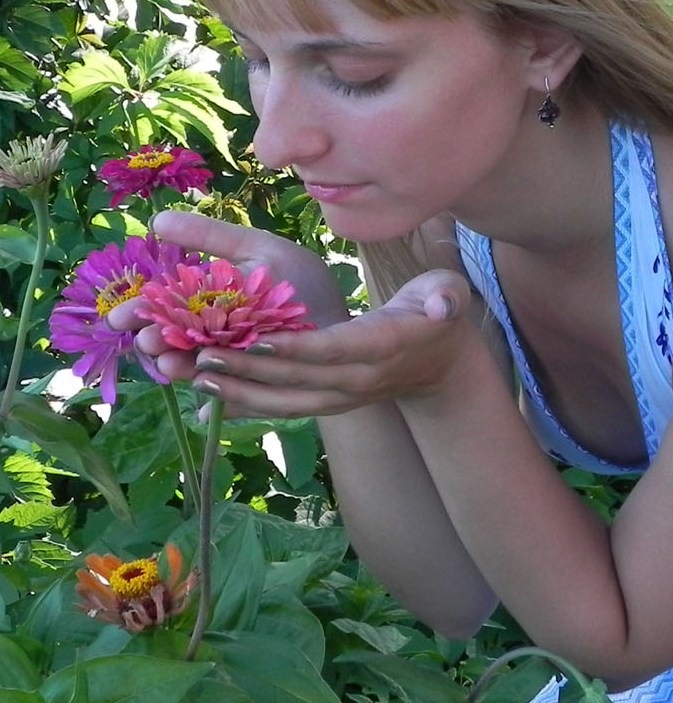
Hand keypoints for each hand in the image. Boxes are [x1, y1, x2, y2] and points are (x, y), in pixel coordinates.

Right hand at [107, 209, 348, 383]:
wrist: (341, 320)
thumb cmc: (298, 282)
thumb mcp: (254, 250)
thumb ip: (209, 237)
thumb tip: (158, 221)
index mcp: (205, 301)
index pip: (164, 308)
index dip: (140, 311)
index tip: (117, 316)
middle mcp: (210, 335)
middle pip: (172, 340)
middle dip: (154, 341)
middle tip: (143, 340)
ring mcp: (227, 365)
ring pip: (193, 367)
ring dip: (177, 367)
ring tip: (168, 364)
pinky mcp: (248, 390)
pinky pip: (225, 395)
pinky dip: (214, 391)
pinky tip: (205, 386)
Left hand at [183, 266, 472, 418]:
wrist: (438, 363)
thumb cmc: (437, 313)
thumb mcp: (448, 295)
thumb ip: (446, 298)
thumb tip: (443, 307)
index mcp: (381, 346)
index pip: (333, 349)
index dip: (296, 347)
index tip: (256, 337)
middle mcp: (356, 380)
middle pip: (297, 379)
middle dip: (248, 370)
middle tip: (201, 355)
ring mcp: (339, 397)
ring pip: (283, 401)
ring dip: (238, 392)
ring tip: (194, 376)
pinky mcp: (325, 403)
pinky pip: (281, 407)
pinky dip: (245, 405)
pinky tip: (206, 399)